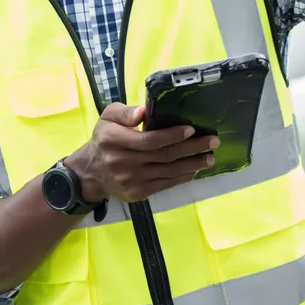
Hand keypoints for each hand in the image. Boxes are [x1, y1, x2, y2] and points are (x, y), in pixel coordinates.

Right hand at [65, 103, 217, 202]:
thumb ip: (125, 112)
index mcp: (115, 140)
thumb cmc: (105, 139)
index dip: (173, 135)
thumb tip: (144, 112)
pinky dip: (183, 176)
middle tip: (213, 141)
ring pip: (169, 171)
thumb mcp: (108, 118)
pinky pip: (166, 184)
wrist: (91, 173)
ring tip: (210, 157)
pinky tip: (195, 169)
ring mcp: (131, 180)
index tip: (191, 129)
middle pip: (165, 155)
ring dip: (193, 164)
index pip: (150, 140)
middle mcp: (123, 162)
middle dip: (193, 148)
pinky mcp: (138, 193)